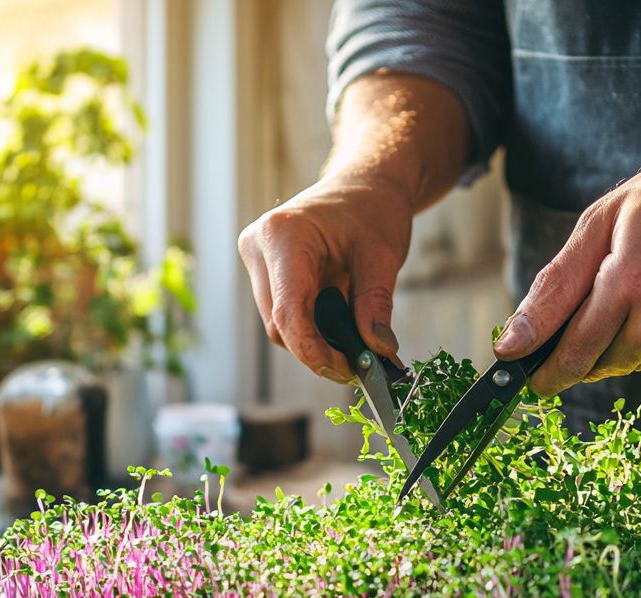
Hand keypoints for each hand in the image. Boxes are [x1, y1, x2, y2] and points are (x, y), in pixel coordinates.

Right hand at [238, 173, 414, 383]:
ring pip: (279, 326)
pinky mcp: (263, 272)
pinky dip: (312, 328)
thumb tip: (378, 351)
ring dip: (315, 340)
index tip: (347, 370)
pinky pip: (282, 315)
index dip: (313, 351)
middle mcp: (258, 247)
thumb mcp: (383, 255)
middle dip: (318, 349)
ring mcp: (257, 261)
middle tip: (362, 362)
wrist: (364, 185)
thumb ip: (376, 304)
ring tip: (356, 335)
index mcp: (283, 236)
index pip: (288, 312)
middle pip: (280, 325)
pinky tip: (340, 320)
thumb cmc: (373, 209)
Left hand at [494, 156, 640, 396]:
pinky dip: (640, 340)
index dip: (545, 370)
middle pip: (596, 364)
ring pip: (624, 364)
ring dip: (607, 348)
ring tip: (617, 301)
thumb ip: (554, 286)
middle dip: (571, 360)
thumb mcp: (599, 223)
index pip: (574, 349)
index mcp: (629, 282)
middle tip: (556, 346)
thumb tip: (513, 341)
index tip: (524, 380)